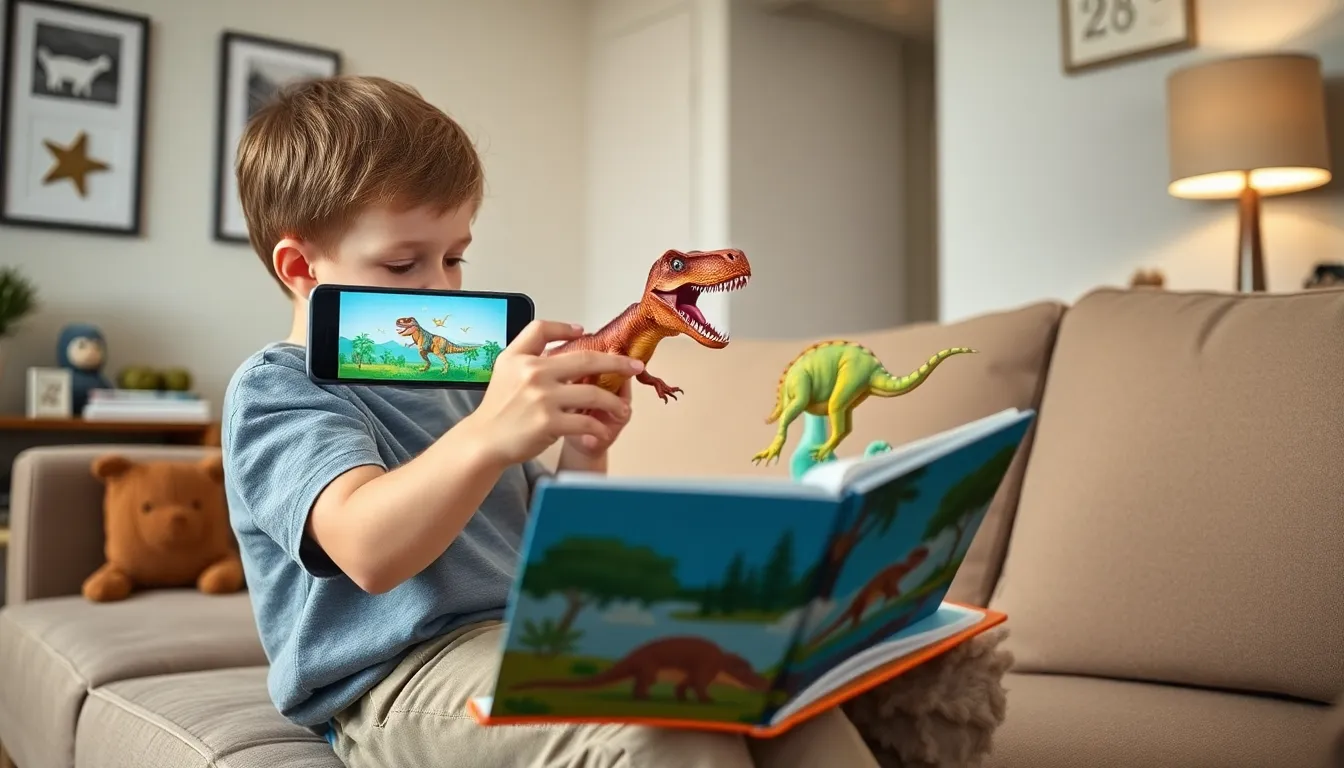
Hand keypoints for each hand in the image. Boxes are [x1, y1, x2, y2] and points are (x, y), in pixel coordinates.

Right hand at [466, 320, 642, 465]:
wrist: (485, 440)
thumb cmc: (499, 407)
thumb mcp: (505, 368)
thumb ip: (530, 349)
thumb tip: (572, 333)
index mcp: (520, 358)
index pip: (542, 329)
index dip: (565, 328)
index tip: (585, 331)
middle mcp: (532, 373)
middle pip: (585, 360)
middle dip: (616, 362)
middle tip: (635, 366)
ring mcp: (542, 398)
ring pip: (593, 394)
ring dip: (613, 402)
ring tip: (622, 409)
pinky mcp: (548, 423)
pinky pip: (585, 422)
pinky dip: (598, 428)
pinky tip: (601, 431)